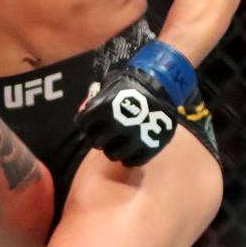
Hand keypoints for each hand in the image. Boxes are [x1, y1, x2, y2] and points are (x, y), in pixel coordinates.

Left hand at [75, 39, 197, 166]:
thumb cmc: (132, 85)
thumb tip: (85, 111)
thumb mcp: (111, 85)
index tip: (90, 123)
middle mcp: (118, 124)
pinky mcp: (150, 147)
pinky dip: (129, 158)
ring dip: (112, 150)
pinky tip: (130, 150)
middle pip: (97, 142)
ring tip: (117, 144)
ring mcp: (135, 137)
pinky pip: (133, 161)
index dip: (85, 123)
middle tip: (104, 135)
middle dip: (98, 138)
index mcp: (105, 107)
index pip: (82, 123)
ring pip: (113, 155)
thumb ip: (96, 99)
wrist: (162, 86)